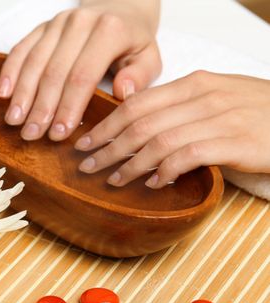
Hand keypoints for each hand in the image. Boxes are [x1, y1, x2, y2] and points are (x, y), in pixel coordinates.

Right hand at [0, 0, 160, 140]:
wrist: (119, 7)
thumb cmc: (132, 41)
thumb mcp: (149, 56)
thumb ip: (139, 76)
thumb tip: (121, 93)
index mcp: (109, 31)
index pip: (83, 75)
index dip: (69, 106)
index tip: (59, 133)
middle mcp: (80, 23)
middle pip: (54, 71)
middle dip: (41, 107)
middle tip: (31, 134)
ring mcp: (58, 23)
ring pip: (34, 61)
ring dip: (22, 94)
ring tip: (14, 121)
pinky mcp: (42, 26)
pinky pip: (21, 48)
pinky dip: (10, 71)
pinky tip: (3, 93)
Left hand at [75, 71, 269, 187]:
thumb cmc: (254, 111)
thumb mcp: (215, 97)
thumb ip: (178, 105)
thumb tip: (135, 119)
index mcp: (194, 83)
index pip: (136, 104)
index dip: (106, 124)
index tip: (85, 142)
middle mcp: (203, 97)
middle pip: (140, 123)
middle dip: (107, 146)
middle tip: (88, 165)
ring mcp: (221, 118)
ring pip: (159, 141)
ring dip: (130, 164)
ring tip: (115, 180)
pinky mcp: (237, 142)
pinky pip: (189, 156)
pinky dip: (166, 171)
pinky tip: (155, 184)